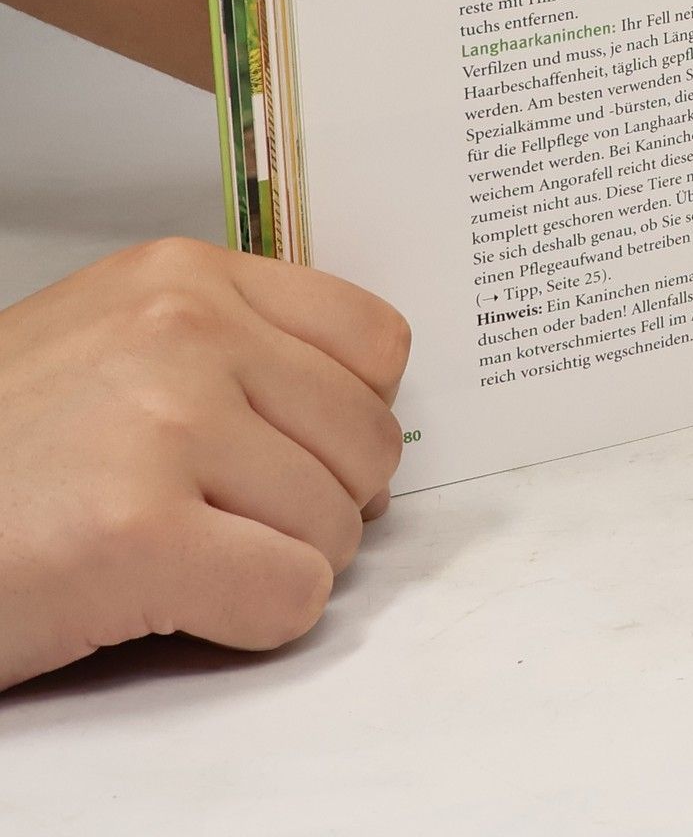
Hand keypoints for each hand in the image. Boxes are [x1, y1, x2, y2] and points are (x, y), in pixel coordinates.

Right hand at [0, 238, 409, 689]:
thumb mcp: (112, 349)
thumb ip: (236, 361)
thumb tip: (364, 448)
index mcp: (185, 277)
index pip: (374, 341)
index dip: (352, 418)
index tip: (305, 457)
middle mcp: (186, 329)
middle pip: (369, 440)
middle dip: (324, 504)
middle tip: (238, 529)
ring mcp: (165, 422)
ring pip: (336, 525)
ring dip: (280, 566)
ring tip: (187, 562)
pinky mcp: (136, 532)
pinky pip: (290, 595)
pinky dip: (253, 622)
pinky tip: (177, 606)